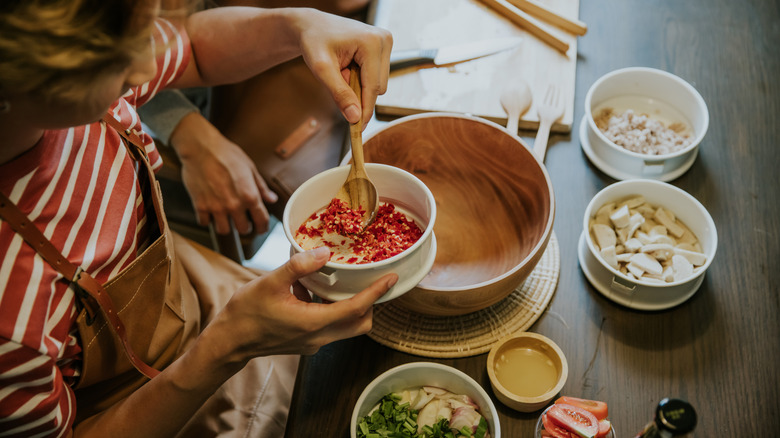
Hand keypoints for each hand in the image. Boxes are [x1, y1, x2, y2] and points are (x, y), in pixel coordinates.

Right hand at [170, 111, 276, 234]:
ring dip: (226, 226)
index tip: (261, 229)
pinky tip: (210, 211)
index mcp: (250, 196)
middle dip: (244, 226)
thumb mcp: (250, 168)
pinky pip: (205, 222)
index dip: (263, 228)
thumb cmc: (226, 154)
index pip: (261, 221)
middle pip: (243, 229)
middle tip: (242, 221)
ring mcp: (216, 207)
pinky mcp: (200, 205)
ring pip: (224, 231)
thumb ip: (261, 187)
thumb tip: (271, 199)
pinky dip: (208, 219)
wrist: (201, 148)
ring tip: (226, 218)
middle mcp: (234, 205)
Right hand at [212, 246, 397, 358]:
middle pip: (360, 323)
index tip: (391, 279)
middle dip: (371, 303)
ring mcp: (313, 343)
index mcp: (313, 323)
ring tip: (339, 281)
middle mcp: (319, 337)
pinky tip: (311, 292)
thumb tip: (323, 252)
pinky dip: (331, 310)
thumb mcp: (269, 282)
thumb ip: (298, 266)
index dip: (376, 293)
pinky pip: (330, 327)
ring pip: (346, 327)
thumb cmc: (246, 313)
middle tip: (373, 280)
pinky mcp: (306, 342)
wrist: (229, 341)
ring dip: (350, 306)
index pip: (356, 309)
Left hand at [294, 10, 392, 126]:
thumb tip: (355, 118)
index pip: (373, 87)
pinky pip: (376, 76)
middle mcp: (384, 40)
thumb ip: (339, 94)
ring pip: (379, 84)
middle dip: (358, 93)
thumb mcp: (321, 69)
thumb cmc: (314, 42)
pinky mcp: (383, 48)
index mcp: (371, 42)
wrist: (312, 25)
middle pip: (379, 87)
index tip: (357, 129)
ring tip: (342, 71)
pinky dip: (361, 79)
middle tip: (337, 81)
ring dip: (359, 86)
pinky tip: (349, 68)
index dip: (364, 109)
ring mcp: (386, 43)